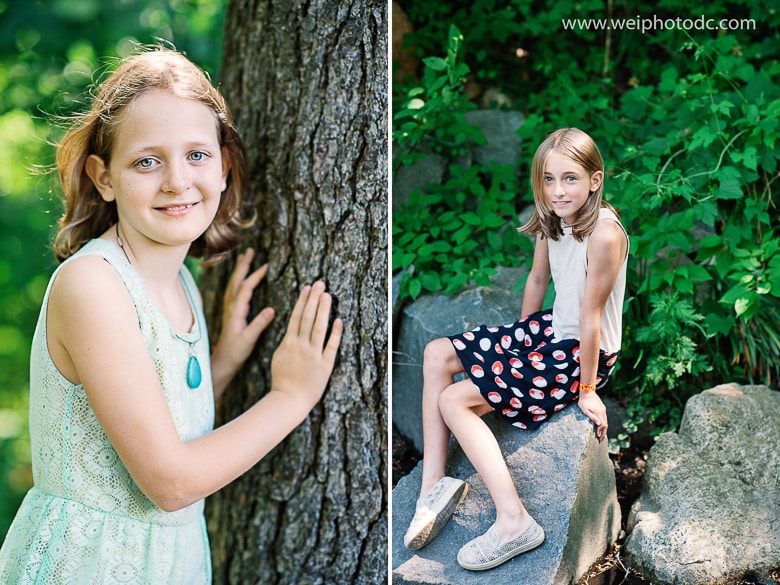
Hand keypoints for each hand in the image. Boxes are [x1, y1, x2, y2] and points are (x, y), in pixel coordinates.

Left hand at [212, 249, 274, 380]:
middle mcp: (231, 307)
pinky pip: (234, 290)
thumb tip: (272, 309)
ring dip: (239, 270)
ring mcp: (229, 309)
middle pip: (236, 281)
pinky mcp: (231, 312)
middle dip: (243, 265)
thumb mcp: (249, 339)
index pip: (246, 288)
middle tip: (250, 251)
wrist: (223, 361)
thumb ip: (259, 324)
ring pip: (234, 284)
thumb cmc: (236, 352)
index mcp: (236, 311)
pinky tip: (241, 278)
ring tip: (245, 258)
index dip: (255, 276)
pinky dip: (238, 280)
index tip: (266, 266)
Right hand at [271, 281, 342, 405]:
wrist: (288, 400)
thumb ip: (286, 343)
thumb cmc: (282, 381)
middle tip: (320, 283)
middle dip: (313, 299)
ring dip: (323, 310)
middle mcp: (301, 346)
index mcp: (288, 343)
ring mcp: (313, 354)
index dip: (302, 301)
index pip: (296, 317)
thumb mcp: (278, 357)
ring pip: (318, 327)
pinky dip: (335, 333)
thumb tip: (291, 331)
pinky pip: (331, 346)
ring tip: (327, 295)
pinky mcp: (324, 365)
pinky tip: (339, 320)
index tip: (308, 288)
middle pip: (307, 317)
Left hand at [577, 390, 607, 442]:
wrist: (587, 391)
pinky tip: (601, 425)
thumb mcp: (585, 410)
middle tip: (601, 439)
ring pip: (606, 421)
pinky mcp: (602, 407)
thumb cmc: (583, 401)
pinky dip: (604, 423)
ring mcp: (603, 409)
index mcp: (598, 413)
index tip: (598, 437)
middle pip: (605, 424)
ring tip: (602, 434)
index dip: (600, 432)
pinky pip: (604, 417)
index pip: (602, 425)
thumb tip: (599, 424)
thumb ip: (592, 417)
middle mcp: (602, 412)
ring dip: (604, 428)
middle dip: (604, 433)